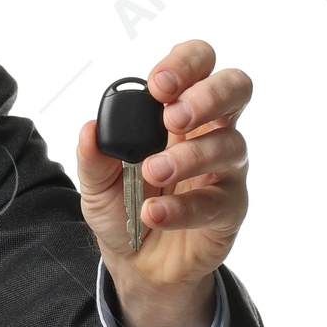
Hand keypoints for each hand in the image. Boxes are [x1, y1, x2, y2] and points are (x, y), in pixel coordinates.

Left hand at [77, 39, 252, 326]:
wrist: (136, 263)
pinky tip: (154, 212)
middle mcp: (210, 131)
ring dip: (188, 156)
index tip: (158, 86)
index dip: (185, 63)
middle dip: (208, 95)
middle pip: (236, 88)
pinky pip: (217, 201)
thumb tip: (89, 129)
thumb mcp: (97, 184)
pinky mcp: (230, 207)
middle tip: (173, 118)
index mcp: (177, 111)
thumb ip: (94, 157)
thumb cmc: (124, 208)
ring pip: (229, 144)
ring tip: (152, 172)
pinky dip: (182, 207)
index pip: (198, 64)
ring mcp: (225, 168)